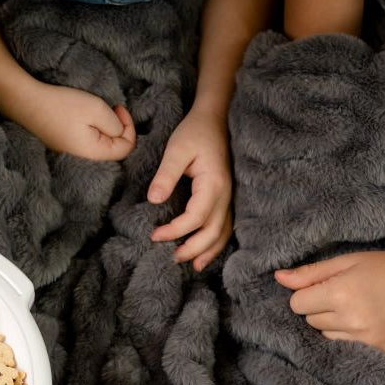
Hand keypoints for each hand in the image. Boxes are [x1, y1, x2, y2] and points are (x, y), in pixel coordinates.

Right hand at [15, 82, 136, 161]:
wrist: (27, 103)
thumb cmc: (62, 105)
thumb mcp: (96, 109)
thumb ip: (115, 124)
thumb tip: (119, 131)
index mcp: (93, 152)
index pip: (126, 149)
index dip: (129, 127)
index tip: (119, 108)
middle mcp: (83, 158)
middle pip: (114, 149)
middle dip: (118, 127)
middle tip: (112, 107)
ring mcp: (72, 152)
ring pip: (101, 144)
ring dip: (105, 126)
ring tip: (97, 110)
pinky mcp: (64, 144)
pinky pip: (88, 141)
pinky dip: (93, 128)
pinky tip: (84, 115)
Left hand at [148, 107, 232, 270]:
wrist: (215, 119)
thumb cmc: (195, 133)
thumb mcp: (177, 149)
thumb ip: (166, 175)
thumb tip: (154, 200)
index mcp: (213, 184)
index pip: (196, 218)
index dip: (176, 231)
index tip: (154, 235)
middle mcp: (226, 195)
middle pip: (213, 232)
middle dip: (193, 248)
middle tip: (171, 258)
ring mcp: (229, 198)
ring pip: (223, 233)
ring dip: (207, 251)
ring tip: (191, 265)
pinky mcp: (226, 198)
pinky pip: (225, 226)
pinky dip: (215, 243)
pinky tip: (204, 253)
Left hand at [275, 249, 384, 354]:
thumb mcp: (346, 262)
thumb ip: (310, 273)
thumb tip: (277, 278)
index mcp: (341, 292)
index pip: (297, 304)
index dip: (308, 294)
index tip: (326, 287)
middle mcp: (352, 319)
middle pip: (310, 321)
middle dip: (321, 309)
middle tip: (347, 295)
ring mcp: (366, 338)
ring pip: (325, 337)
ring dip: (333, 325)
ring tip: (358, 308)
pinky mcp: (379, 351)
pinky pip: (345, 348)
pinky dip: (349, 337)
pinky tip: (366, 322)